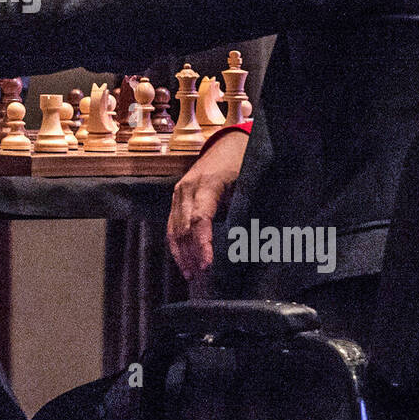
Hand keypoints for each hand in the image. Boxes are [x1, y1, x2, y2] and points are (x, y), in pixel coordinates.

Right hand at [167, 129, 248, 279]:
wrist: (228, 143)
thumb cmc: (241, 163)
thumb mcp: (246, 183)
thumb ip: (242, 208)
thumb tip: (243, 240)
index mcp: (206, 183)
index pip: (200, 220)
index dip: (202, 244)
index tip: (207, 264)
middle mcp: (187, 187)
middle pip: (183, 227)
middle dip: (190, 254)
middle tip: (200, 276)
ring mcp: (179, 191)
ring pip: (173, 228)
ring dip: (181, 253)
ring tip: (190, 273)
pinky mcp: (176, 196)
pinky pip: (171, 223)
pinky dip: (176, 243)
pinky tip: (183, 259)